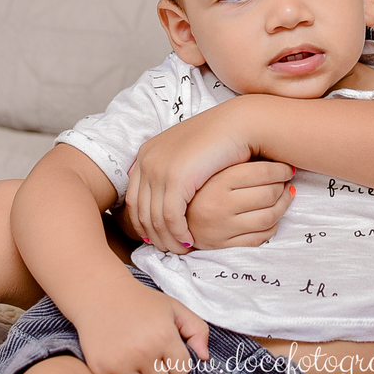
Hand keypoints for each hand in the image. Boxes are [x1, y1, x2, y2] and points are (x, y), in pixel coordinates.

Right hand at [73, 275, 209, 373]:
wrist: (102, 294)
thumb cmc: (142, 301)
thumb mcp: (174, 308)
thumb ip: (197, 330)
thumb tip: (205, 358)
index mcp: (163, 336)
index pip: (182, 371)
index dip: (177, 361)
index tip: (168, 349)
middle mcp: (142, 352)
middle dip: (160, 370)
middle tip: (151, 352)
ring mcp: (119, 362)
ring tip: (138, 359)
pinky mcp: (100, 369)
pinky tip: (123, 364)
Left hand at [125, 98, 256, 252]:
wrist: (239, 124)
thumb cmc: (220, 139)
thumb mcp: (188, 153)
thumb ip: (173, 170)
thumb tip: (167, 195)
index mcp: (147, 153)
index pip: (133, 198)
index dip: (142, 222)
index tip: (157, 237)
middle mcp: (147, 160)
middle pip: (140, 211)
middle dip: (153, 235)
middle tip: (169, 249)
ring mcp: (159, 169)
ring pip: (154, 218)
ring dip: (167, 239)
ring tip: (181, 249)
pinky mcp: (176, 178)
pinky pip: (171, 217)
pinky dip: (179, 233)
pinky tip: (190, 240)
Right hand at [186, 161, 295, 249]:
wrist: (171, 216)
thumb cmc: (196, 187)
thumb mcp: (211, 168)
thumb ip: (237, 161)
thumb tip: (274, 151)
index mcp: (216, 181)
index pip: (263, 173)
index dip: (281, 170)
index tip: (287, 168)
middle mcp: (219, 205)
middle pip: (269, 194)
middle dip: (283, 187)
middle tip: (286, 181)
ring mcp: (222, 228)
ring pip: (269, 217)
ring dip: (283, 206)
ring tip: (285, 196)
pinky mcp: (225, 245)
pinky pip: (261, 237)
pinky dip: (272, 225)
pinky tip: (272, 215)